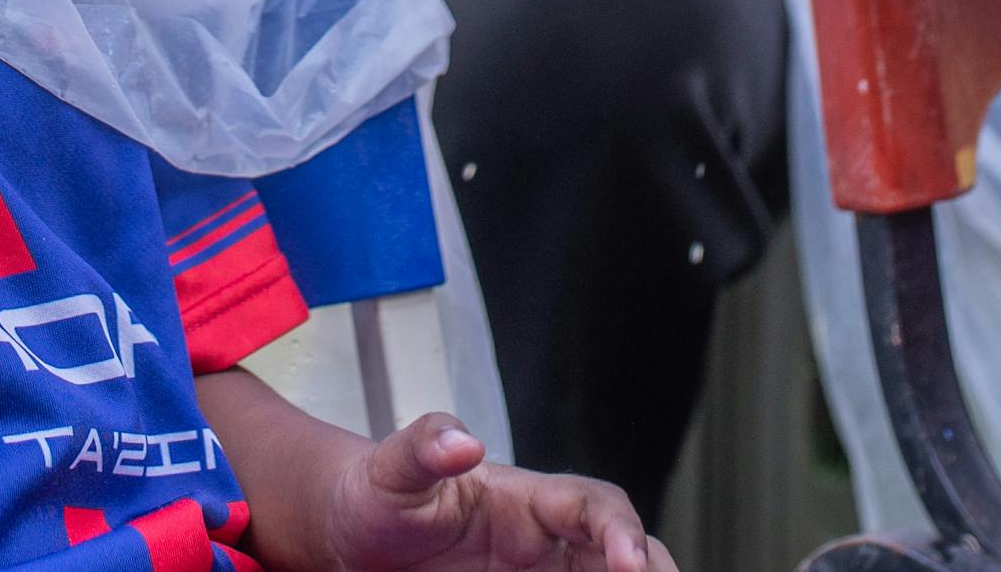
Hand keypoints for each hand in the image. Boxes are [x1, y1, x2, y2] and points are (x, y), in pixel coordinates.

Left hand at [322, 415, 670, 571]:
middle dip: (651, 569)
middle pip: (622, 549)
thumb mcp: (390, 469)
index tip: (631, 563)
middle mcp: (546, 539)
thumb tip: (461, 441)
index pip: (592, 504)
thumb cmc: (377, 494)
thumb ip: (422, 447)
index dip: (619, 531)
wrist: (350, 536)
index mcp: (526, 499)